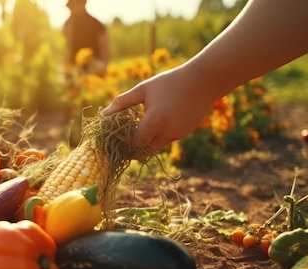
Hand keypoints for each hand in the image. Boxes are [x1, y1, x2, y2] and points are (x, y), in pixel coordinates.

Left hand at [102, 65, 218, 151]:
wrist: (203, 80)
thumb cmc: (170, 82)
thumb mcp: (143, 89)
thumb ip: (122, 103)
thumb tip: (104, 114)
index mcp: (154, 121)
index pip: (135, 143)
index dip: (125, 143)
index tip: (117, 137)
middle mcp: (167, 132)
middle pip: (145, 151)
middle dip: (134, 147)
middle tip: (125, 138)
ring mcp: (178, 134)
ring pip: (156, 146)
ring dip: (147, 140)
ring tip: (140, 126)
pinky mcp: (185, 133)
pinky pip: (167, 139)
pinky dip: (159, 135)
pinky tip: (158, 120)